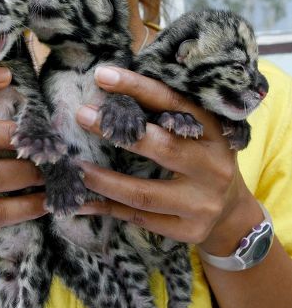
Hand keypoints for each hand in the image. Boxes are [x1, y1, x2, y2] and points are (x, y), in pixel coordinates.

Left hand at [76, 66, 255, 252]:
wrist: (231, 212)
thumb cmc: (201, 160)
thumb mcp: (196, 133)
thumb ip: (166, 116)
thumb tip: (110, 91)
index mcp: (214, 132)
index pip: (174, 104)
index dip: (138, 88)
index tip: (103, 75)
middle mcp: (213, 167)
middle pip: (163, 147)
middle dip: (117, 132)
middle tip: (82, 115)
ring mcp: (202, 203)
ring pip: (144, 194)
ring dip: (104, 181)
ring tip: (75, 168)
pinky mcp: (189, 231)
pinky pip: (140, 219)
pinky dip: (108, 209)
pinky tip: (82, 202)